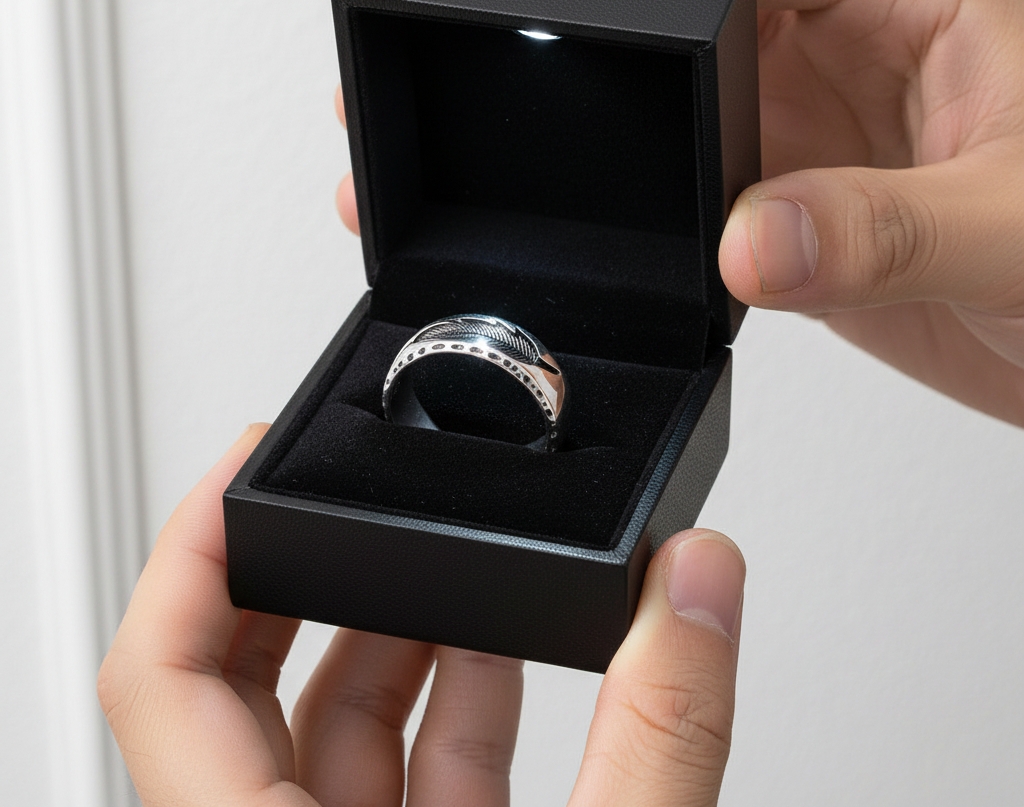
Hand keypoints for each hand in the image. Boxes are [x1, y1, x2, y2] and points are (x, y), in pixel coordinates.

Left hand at [99, 426, 745, 805]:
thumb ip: (659, 736)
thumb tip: (697, 584)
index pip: (160, 671)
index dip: (189, 547)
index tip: (242, 464)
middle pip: (242, 681)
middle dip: (321, 574)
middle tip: (374, 498)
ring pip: (331, 727)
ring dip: (400, 634)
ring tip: (467, 562)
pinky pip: (401, 775)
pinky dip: (449, 705)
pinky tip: (503, 658)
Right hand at [337, 0, 1023, 426]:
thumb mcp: (1021, 232)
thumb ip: (884, 229)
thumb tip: (747, 240)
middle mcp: (846, 37)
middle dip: (545, 0)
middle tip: (435, 6)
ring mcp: (812, 116)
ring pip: (664, 88)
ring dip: (579, 106)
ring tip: (480, 119)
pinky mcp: (795, 188)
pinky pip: (686, 171)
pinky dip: (628, 191)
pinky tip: (581, 204)